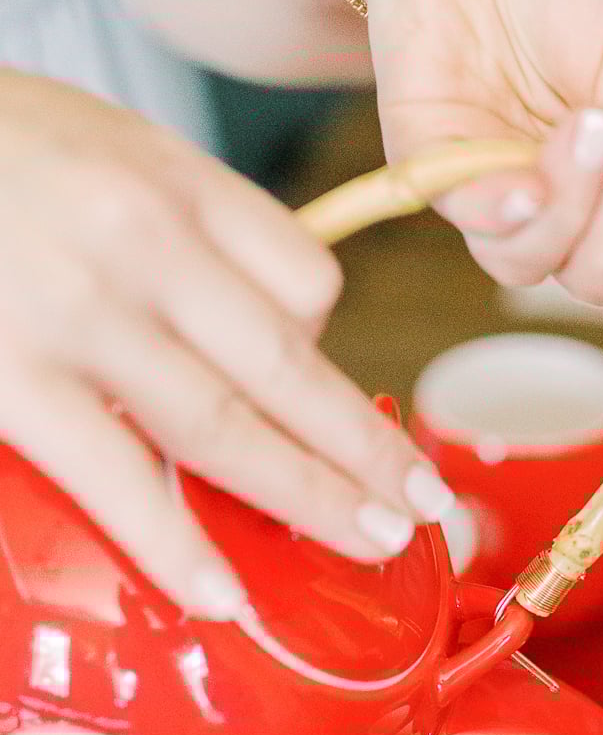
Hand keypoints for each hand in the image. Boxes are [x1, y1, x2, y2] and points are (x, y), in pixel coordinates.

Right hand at [0, 73, 456, 615]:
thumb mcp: (95, 141)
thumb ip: (178, 224)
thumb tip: (268, 321)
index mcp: (170, 182)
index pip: (302, 279)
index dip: (328, 347)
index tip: (339, 400)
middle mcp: (140, 245)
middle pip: (292, 363)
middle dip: (368, 447)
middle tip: (430, 508)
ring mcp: (76, 316)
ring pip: (227, 425)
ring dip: (312, 497)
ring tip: (377, 545)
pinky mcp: (9, 380)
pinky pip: (114, 477)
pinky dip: (176, 542)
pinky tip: (224, 593)